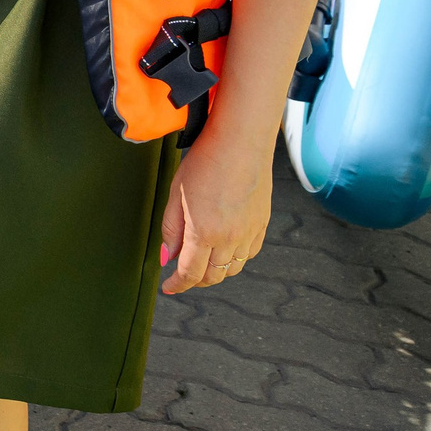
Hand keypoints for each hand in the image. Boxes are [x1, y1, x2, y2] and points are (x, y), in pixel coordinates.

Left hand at [159, 133, 273, 293]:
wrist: (241, 142)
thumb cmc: (204, 162)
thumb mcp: (176, 193)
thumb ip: (171, 228)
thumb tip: (168, 257)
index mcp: (204, 232)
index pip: (190, 272)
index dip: (178, 285)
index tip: (169, 288)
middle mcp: (230, 239)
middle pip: (213, 276)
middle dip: (195, 280)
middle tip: (181, 276)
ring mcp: (249, 233)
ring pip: (232, 269)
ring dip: (215, 272)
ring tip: (201, 263)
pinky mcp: (262, 224)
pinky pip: (248, 254)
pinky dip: (234, 259)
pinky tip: (224, 249)